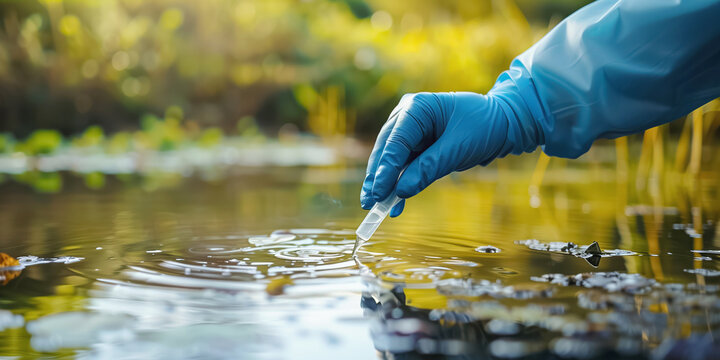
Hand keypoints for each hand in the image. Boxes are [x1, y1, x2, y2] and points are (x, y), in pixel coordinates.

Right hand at [360, 92, 515, 216]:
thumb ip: (429, 168)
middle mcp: (407, 115)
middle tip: (369, 202)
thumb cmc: (484, 127)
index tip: (377, 192)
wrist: (503, 124)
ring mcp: (410, 130)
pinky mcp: (416, 145)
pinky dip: (399, 184)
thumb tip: (401, 191)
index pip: (396, 141)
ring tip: (376, 206)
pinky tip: (394, 204)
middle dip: (378, 177)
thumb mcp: (458, 148)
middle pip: (386, 149)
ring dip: (385, 183)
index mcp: (417, 107)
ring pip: (391, 159)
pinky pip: (404, 166)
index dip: (385, 169)